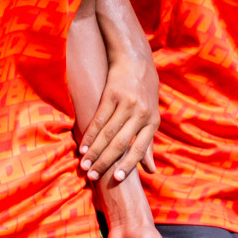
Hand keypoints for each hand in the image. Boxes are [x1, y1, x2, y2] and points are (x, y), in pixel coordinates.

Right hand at [79, 55, 158, 183]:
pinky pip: (99, 119)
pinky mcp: (111, 94)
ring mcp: (126, 103)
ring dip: (95, 152)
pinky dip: (90, 134)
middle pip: (120, 142)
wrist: (135, 59)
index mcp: (153, 121)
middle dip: (106, 162)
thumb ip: (148, 143)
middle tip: (93, 176)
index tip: (117, 178)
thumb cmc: (145, 91)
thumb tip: (151, 170)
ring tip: (85, 165)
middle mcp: (141, 113)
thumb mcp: (152, 115)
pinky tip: (83, 146)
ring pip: (108, 133)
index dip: (128, 164)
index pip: (139, 147)